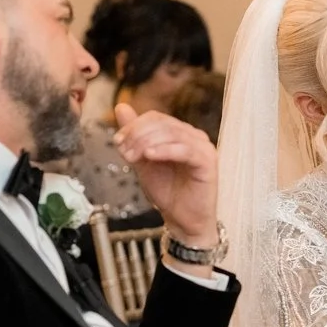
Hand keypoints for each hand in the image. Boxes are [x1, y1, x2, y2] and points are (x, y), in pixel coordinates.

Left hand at [112, 101, 218, 247]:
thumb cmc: (167, 192)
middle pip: (162, 123)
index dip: (133, 126)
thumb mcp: (143, 159)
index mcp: (180, 133)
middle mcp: (194, 136)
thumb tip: (121, 106)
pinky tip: (150, 156)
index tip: (117, 142)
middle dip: (138, 135)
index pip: (155, 118)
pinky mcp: (208, 163)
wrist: (183, 220)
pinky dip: (165, 150)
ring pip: (171, 133)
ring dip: (147, 143)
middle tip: (124, 153)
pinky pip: (185, 149)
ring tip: (134, 158)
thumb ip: (134, 135)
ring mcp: (203, 148)